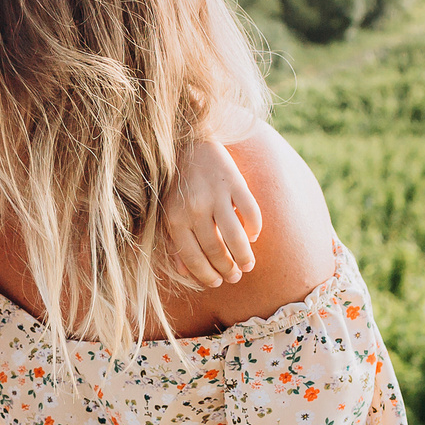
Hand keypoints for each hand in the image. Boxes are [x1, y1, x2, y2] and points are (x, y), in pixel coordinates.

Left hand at [161, 139, 261, 287]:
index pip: (193, 258)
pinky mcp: (234, 182)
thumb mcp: (168, 212)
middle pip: (216, 250)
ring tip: (248, 265)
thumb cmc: (178, 184)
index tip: (218, 282)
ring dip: (244, 256)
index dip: (207, 275)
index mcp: (175, 218)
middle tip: (236, 276)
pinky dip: (255, 228)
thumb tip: (184, 271)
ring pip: (235, 237)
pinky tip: (254, 236)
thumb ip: (175, 242)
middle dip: (228, 269)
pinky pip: (251, 212)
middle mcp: (194, 209)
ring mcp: (215, 195)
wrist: (188, 142)